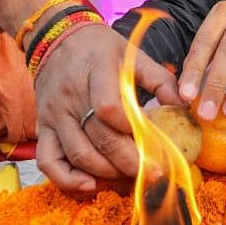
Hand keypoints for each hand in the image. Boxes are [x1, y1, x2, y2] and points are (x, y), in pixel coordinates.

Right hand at [35, 23, 184, 191]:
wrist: (59, 39)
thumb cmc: (101, 50)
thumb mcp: (133, 55)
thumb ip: (161, 80)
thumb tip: (184, 107)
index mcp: (96, 71)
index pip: (109, 108)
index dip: (132, 129)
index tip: (154, 140)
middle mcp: (71, 96)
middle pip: (98, 137)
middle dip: (129, 160)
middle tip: (153, 171)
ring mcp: (53, 114)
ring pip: (77, 154)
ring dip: (106, 172)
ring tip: (129, 174)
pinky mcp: (42, 127)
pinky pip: (48, 161)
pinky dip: (67, 179)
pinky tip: (90, 185)